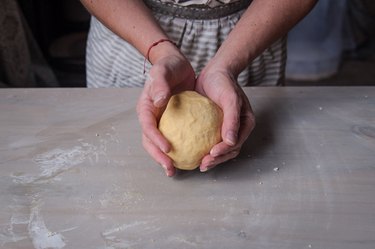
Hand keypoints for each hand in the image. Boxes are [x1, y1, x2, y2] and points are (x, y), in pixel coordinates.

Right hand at [137, 53, 195, 176]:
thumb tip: (159, 100)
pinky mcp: (172, 124)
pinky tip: (189, 157)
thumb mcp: (163, 70)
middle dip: (158, 157)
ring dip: (165, 159)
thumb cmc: (168, 67)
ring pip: (159, 144)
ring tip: (175, 171)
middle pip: (150, 142)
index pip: (147, 126)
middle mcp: (151, 118)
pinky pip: (174, 138)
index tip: (168, 149)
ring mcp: (160, 122)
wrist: (176, 65)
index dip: (155, 140)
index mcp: (145, 108)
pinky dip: (179, 150)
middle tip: (170, 169)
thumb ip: (160, 83)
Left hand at [195, 64, 255, 171]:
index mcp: (245, 124)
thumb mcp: (231, 99)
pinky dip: (201, 147)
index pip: (236, 144)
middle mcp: (236, 129)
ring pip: (219, 149)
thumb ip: (232, 120)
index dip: (224, 152)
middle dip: (217, 160)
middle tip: (203, 164)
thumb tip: (231, 142)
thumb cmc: (224, 83)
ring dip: (210, 158)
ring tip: (198, 164)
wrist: (215, 72)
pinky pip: (207, 140)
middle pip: (228, 151)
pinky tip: (190, 151)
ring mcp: (224, 129)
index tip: (211, 154)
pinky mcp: (212, 127)